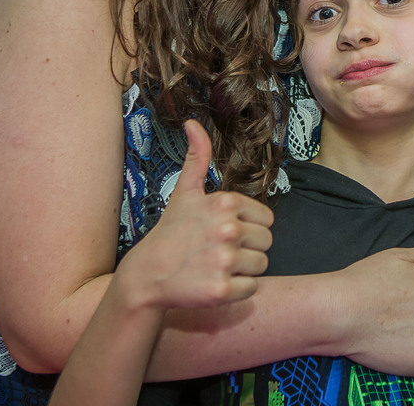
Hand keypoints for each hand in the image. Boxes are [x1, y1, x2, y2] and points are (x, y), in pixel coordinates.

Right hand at [119, 120, 273, 311]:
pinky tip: (214, 282)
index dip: (248, 227)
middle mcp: (227, 229)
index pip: (267, 219)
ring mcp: (224, 260)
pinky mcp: (222, 290)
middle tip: (219, 251)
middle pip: (267, 242)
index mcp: (225, 203)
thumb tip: (193, 123)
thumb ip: (197, 157)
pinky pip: (252, 289)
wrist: (146, 275)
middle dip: (247, 249)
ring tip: (215, 266)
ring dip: (243, 270)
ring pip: (261, 266)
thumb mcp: (185, 191)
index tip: (223, 232)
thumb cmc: (170, 233)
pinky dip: (236, 290)